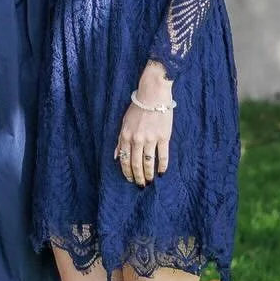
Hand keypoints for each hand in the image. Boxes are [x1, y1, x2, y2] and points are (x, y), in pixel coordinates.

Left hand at [114, 62, 172, 188]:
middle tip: (141, 186)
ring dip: (149, 175)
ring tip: (151, 182)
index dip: (127, 172)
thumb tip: (116, 156)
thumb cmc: (138, 108)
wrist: (153, 95)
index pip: (124, 159)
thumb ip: (120, 140)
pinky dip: (162, 166)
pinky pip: (163, 156)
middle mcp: (137, 139)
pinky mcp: (163, 137)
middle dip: (138, 177)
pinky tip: (162, 173)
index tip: (130, 180)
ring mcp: (150, 139)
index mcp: (125, 135)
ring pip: (148, 163)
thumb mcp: (124, 123)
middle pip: (135, 163)